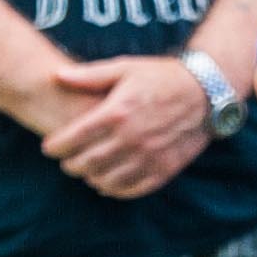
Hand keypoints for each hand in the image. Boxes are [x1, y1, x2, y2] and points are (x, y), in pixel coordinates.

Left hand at [35, 54, 217, 198]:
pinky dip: (114, 189)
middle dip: (69, 164)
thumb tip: (56, 76)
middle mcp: (130, 138)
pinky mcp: (165, 169)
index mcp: (116, 113)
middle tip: (66, 160)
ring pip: (105, 180)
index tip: (49, 148)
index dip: (54, 147)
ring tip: (87, 170)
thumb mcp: (125, 67)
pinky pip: (131, 189)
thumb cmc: (161, 76)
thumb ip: (89, 75)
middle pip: (85, 163)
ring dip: (90, 177)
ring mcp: (149, 157)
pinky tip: (107, 181)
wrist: (206, 93)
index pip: (72, 139)